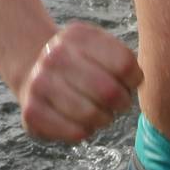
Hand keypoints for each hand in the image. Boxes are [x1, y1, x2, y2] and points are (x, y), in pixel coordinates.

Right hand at [18, 21, 141, 142]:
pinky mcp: (32, 111)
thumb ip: (122, 60)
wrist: (33, 68)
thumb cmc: (80, 63)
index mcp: (77, 36)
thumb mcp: (98, 47)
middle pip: (109, 92)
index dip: (135, 79)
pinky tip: (82, 121)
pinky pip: (76, 133)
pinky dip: (86, 131)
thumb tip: (138, 82)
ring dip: (105, 119)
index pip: (124, 64)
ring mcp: (40, 83)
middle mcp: (55, 56)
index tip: (129, 82)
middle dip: (122, 102)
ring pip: (92, 115)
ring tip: (100, 112)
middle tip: (118, 102)